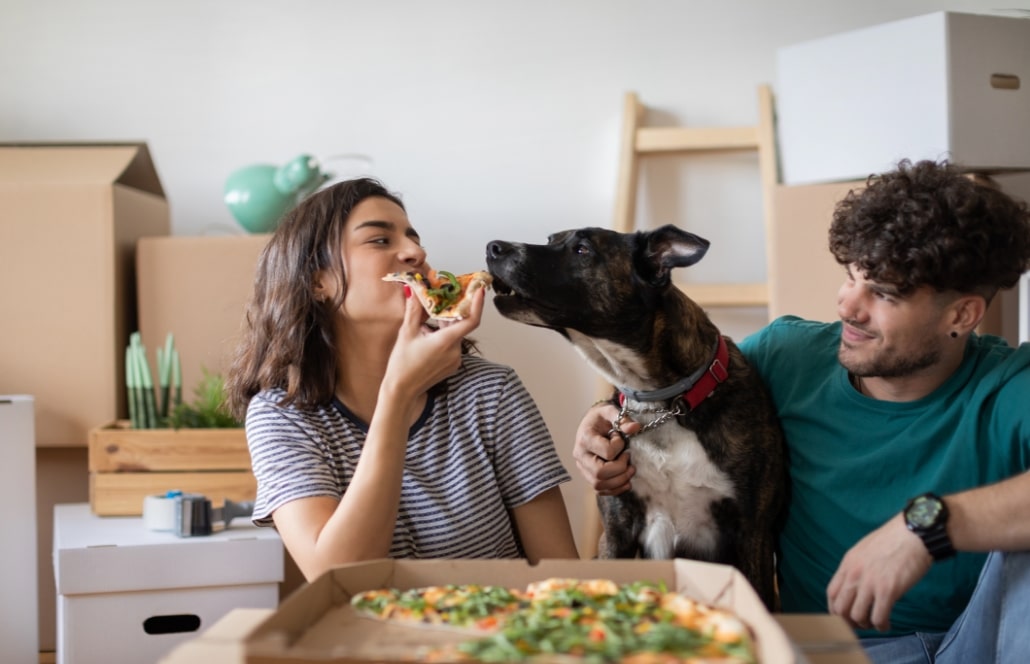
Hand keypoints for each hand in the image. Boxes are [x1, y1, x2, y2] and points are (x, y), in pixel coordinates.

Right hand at [382, 285, 483, 404]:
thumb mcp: (406, 333)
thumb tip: (413, 289)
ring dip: (446, 324)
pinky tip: (429, 335)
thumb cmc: (402, 365)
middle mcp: (455, 351)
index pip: (471, 320)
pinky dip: (445, 336)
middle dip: (453, 311)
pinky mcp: (452, 366)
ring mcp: (455, 360)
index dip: (477, 303)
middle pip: (461, 325)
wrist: (401, 391)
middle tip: (445, 298)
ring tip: (429, 319)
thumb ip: (413, 310)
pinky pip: (452, 345)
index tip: (479, 290)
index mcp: (446, 341)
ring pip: (456, 335)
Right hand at [572, 402, 639, 495]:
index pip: (607, 452)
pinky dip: (615, 489)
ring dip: (619, 481)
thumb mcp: (610, 411)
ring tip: (630, 470)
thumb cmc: (601, 418)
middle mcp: (580, 455)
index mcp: (585, 438)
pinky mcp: (588, 476)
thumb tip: (635, 428)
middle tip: (629, 458)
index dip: (619, 447)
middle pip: (600, 474)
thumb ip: (622, 418)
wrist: (592, 424)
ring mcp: (582, 468)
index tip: (621, 439)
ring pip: (599, 485)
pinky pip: (600, 490)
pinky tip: (626, 481)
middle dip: (621, 469)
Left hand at [826, 514, 931, 631]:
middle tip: (861, 624)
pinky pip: (878, 617)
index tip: (845, 617)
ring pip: (857, 616)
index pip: (831, 593)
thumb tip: (856, 586)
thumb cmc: (894, 540)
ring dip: (866, 625)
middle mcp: (854, 574)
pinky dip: (881, 625)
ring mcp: (870, 582)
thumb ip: (857, 567)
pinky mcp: (888, 590)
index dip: (836, 610)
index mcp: (848, 563)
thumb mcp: (865, 550)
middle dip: (849, 622)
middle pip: (840, 609)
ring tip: (875, 623)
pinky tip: (887, 624)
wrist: (914, 533)